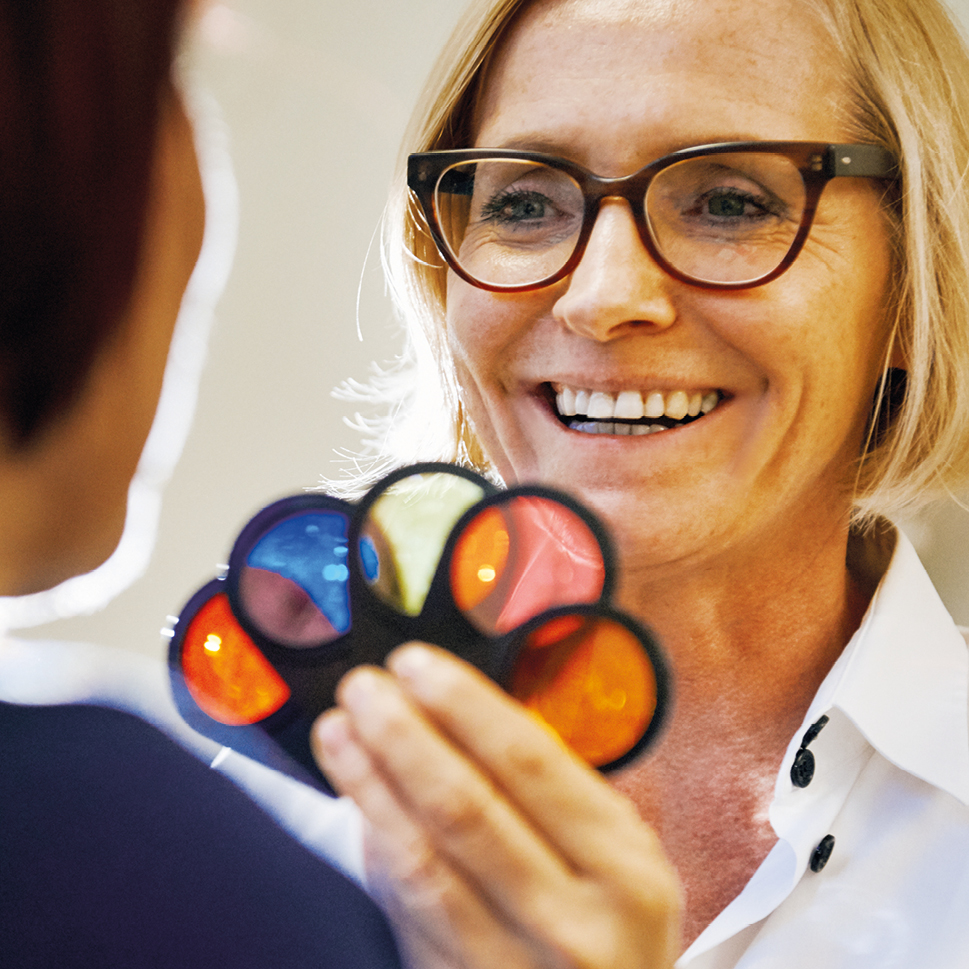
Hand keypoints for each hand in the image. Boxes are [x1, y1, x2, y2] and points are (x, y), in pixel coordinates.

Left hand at [311, 643, 680, 968]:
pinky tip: (356, 800)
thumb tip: (457, 712)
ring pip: (420, 861)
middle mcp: (570, 920)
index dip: (464, 704)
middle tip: (365, 686)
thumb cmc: (613, 929)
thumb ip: (557, 794)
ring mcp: (510, 966)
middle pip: (465, 807)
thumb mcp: (621, 857)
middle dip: (404, 735)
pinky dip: (375, 846)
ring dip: (369, 784)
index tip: (417, 663)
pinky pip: (405, 908)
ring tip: (338, 730)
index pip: (529, 761)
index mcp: (622, 867)